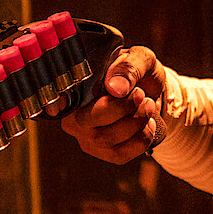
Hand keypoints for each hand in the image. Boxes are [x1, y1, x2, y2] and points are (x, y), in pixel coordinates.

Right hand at [61, 46, 164, 163]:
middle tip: (140, 94)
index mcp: (74, 88)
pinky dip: (141, 139)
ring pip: (105, 139)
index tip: (97, 97)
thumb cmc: (139, 72)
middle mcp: (73, 115)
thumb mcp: (138, 59)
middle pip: (85, 121)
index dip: (63, 102)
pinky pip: (120, 154)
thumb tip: (115, 88)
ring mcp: (87, 137)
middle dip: (120, 109)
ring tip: (148, 105)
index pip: (59, 99)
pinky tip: (149, 123)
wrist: (153, 92)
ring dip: (135, 122)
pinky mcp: (105, 152)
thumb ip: (127, 69)